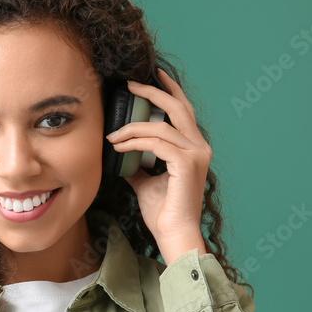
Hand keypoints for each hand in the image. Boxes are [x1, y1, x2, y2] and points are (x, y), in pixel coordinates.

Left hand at [104, 68, 210, 258]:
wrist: (173, 234)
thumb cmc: (163, 212)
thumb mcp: (146, 182)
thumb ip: (138, 165)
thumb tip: (122, 155)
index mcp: (194, 148)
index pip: (183, 112)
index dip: (170, 91)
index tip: (153, 76)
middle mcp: (200, 147)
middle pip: (177, 108)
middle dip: (153, 92)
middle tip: (130, 85)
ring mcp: (196, 154)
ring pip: (161, 127)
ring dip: (132, 127)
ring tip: (112, 134)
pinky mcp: (186, 164)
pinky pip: (156, 143)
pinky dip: (134, 142)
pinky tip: (118, 147)